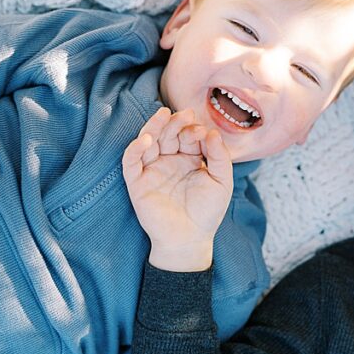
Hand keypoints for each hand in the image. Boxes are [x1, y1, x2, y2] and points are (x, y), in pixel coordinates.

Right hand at [122, 107, 233, 271]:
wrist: (190, 239)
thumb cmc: (207, 212)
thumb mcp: (222, 181)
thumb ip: (220, 156)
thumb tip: (213, 132)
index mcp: (189, 159)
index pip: (187, 136)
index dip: (193, 129)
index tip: (203, 130)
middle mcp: (169, 161)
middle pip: (167, 134)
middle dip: (176, 122)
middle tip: (186, 114)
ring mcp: (152, 171)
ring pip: (147, 142)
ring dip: (154, 127)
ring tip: (164, 115)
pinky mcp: (137, 183)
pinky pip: (131, 162)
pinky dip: (135, 149)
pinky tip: (146, 140)